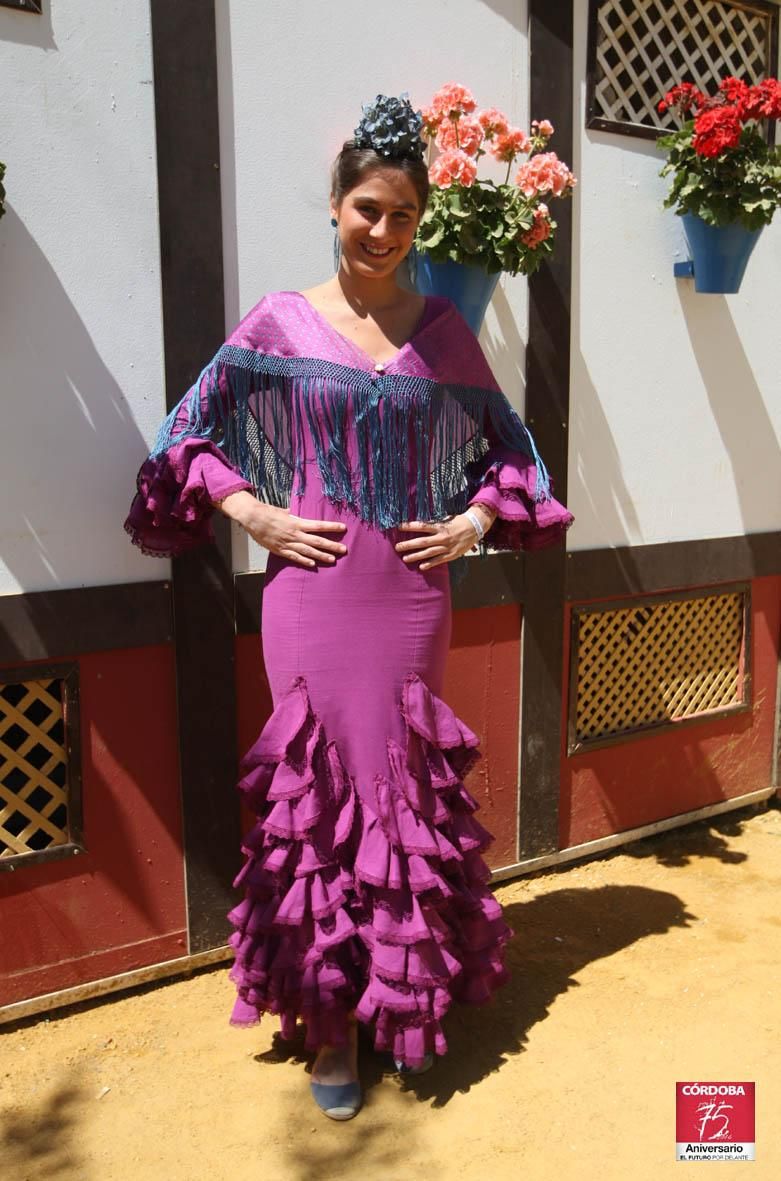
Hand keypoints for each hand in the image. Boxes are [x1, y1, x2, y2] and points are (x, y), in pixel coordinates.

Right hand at [215, 491, 346, 567]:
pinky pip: (294, 557)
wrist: (253, 518)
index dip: (332, 527)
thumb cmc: (268, 512)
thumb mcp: (283, 511)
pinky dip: (304, 561)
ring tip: (333, 559)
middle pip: (317, 541)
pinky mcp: (280, 550)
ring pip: (308, 551)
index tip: (343, 528)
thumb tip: (297, 512)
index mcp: (297, 522)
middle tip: (344, 550)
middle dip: (331, 545)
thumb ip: (292, 514)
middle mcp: (295, 534)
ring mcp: (288, 543)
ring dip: (321, 556)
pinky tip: (313, 564)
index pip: (319, 525)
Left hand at [394, 505, 496, 570]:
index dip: (410, 526)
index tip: (399, 527)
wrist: (475, 527)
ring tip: (405, 558)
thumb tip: (420, 524)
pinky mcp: (452, 554)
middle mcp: (442, 537)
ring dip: (416, 556)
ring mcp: (447, 547)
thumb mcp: (445, 519)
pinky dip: (430, 564)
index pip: (422, 526)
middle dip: (409, 544)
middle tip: (397, 547)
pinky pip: (439, 560)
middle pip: (422, 541)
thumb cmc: (458, 521)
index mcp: (440, 526)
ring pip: (429, 552)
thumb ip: (434, 523)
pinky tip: (422, 567)